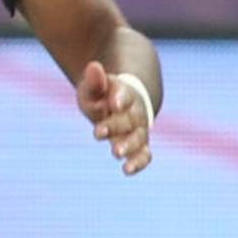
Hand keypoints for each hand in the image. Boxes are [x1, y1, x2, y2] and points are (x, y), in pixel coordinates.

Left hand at [76, 60, 150, 175]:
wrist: (121, 104)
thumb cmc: (103, 95)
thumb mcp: (94, 87)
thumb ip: (94, 80)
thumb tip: (93, 67)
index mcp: (123, 93)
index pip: (124, 94)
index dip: (120, 98)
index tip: (114, 103)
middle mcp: (135, 112)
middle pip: (129, 119)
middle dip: (115, 126)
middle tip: (97, 132)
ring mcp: (138, 129)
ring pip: (139, 138)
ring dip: (129, 146)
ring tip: (116, 153)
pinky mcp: (139, 145)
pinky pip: (144, 154)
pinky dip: (139, 162)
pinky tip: (127, 170)